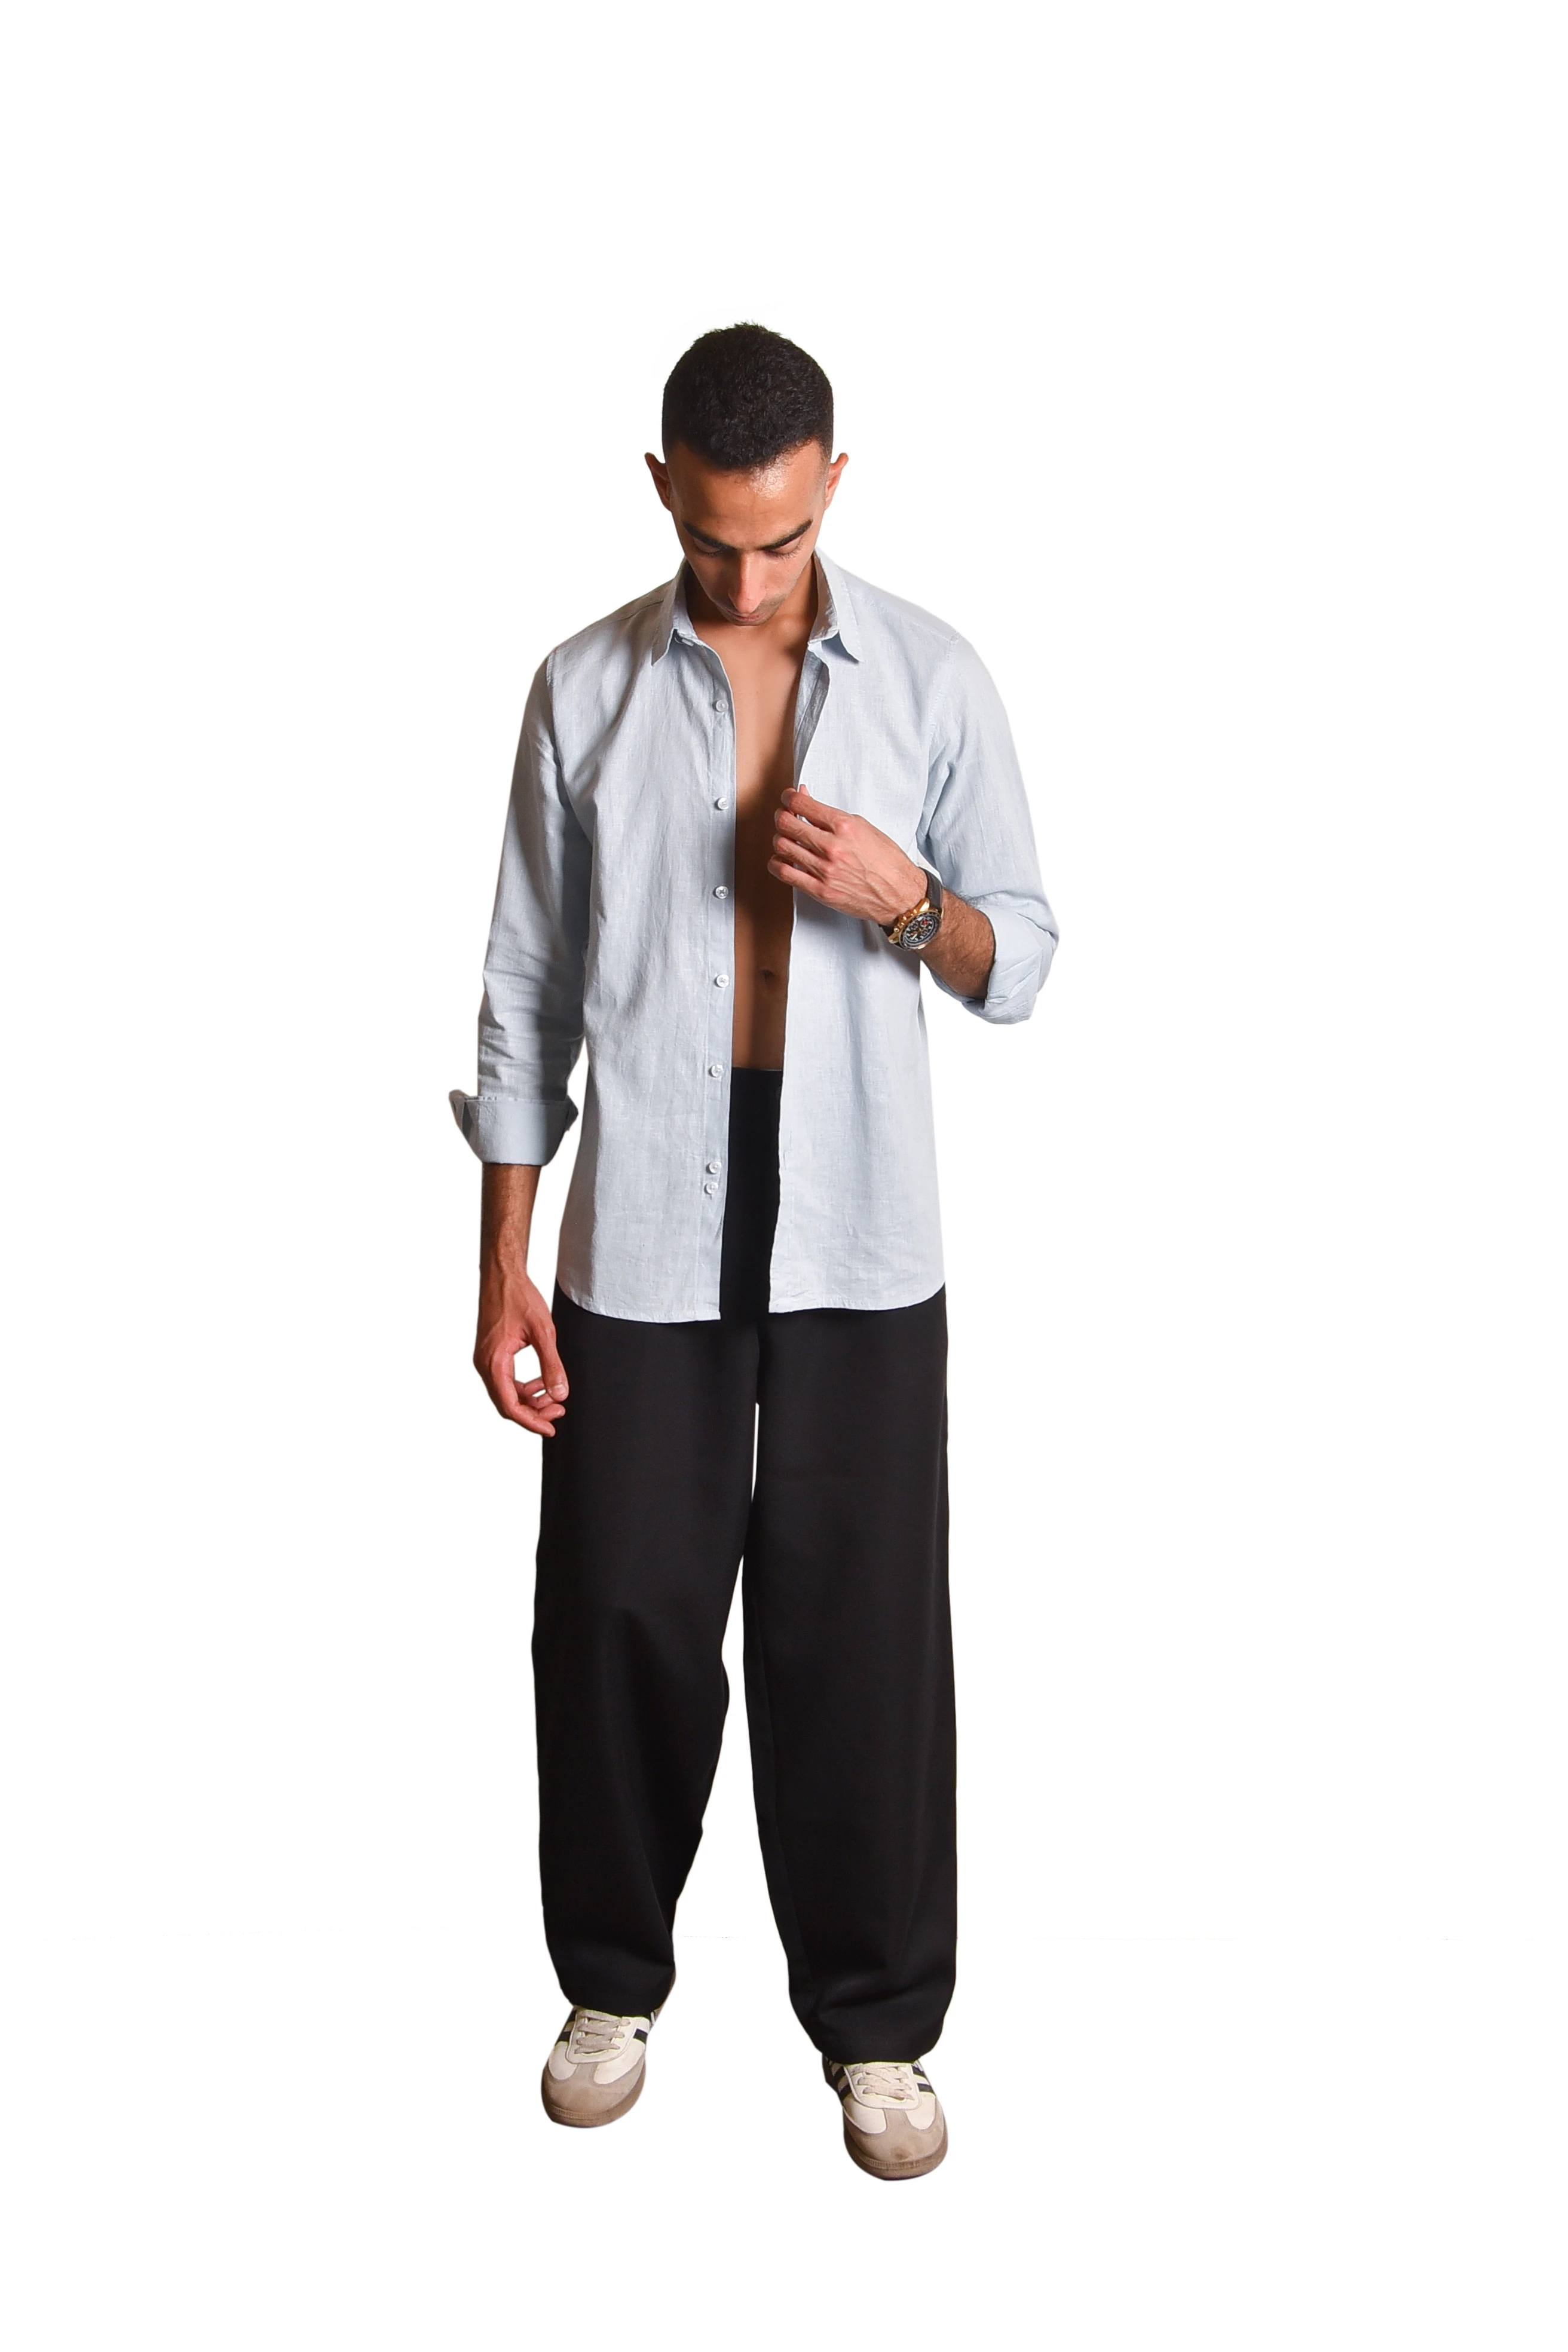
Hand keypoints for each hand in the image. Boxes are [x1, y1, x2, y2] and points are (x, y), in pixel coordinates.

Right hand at [474, 1264, 568, 1435]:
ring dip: (530, 1400)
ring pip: (506, 1393)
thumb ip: (552, 1365)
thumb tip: (560, 1394)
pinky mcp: (490, 1354)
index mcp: (494, 1362)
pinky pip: (505, 1380)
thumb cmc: (518, 1297)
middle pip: (507, 1404)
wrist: (501, 1275)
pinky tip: (541, 1383)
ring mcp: (486, 1359)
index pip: (510, 1406)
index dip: (531, 1422)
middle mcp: (485, 1364)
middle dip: (534, 1412)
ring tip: (554, 1397)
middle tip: (559, 1411)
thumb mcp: (543, 1332)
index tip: (551, 1429)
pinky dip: (523, 1387)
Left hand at [768, 785, 927, 926]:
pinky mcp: (820, 890)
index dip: (789, 797)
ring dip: (780, 838)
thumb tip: (807, 801)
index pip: (802, 804)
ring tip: (787, 838)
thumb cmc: (887, 861)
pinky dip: (777, 862)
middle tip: (785, 816)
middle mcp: (833, 847)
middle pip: (786, 823)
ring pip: (782, 846)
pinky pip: (784, 873)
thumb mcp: (864, 827)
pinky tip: (783, 859)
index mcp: (845, 826)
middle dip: (782, 816)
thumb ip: (833, 816)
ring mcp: (824, 870)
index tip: (788, 798)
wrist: (899, 894)